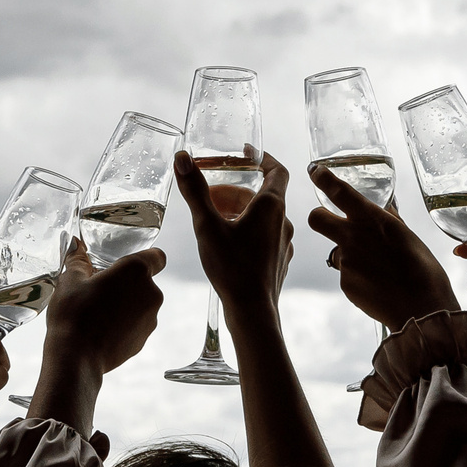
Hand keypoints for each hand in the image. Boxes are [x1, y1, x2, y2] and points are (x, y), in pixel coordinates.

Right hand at [43, 237, 164, 376]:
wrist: (77, 357)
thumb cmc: (74, 314)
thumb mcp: (70, 280)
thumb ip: (78, 260)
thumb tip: (77, 245)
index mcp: (136, 271)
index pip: (156, 256)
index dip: (143, 257)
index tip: (124, 264)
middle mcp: (151, 293)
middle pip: (143, 282)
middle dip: (124, 284)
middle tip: (97, 289)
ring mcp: (150, 319)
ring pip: (140, 305)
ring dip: (124, 305)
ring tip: (96, 312)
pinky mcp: (143, 340)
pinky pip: (135, 325)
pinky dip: (123, 324)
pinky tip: (100, 330)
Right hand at [172, 145, 291, 332]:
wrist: (253, 312)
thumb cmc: (232, 268)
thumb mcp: (207, 226)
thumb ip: (195, 191)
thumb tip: (182, 158)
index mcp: (272, 206)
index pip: (277, 170)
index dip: (263, 158)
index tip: (246, 154)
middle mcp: (283, 222)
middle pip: (264, 195)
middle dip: (238, 191)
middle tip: (212, 194)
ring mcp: (284, 244)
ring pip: (264, 218)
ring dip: (242, 212)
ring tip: (216, 219)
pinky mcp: (278, 262)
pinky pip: (265, 238)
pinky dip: (248, 232)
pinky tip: (228, 245)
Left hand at [306, 161, 458, 328]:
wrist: (421, 309)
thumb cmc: (424, 271)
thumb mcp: (409, 237)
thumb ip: (390, 221)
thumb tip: (385, 209)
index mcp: (372, 219)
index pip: (338, 191)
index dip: (323, 178)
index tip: (316, 172)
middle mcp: (353, 237)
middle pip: (315, 219)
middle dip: (320, 217)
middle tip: (331, 223)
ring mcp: (346, 262)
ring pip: (335, 251)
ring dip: (348, 254)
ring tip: (375, 267)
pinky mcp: (345, 284)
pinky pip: (346, 275)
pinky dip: (358, 277)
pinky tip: (378, 284)